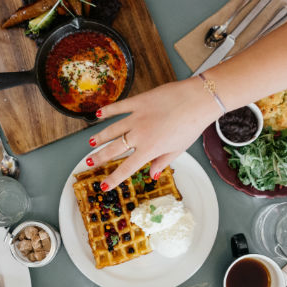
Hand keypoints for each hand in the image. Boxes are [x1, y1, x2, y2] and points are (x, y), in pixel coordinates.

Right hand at [86, 77, 219, 189]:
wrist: (197, 100)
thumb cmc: (191, 126)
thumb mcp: (178, 149)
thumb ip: (163, 162)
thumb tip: (152, 175)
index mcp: (149, 149)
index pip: (126, 168)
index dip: (113, 179)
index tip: (103, 186)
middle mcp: (139, 135)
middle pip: (113, 149)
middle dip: (99, 157)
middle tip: (89, 162)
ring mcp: (137, 117)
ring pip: (112, 129)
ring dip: (100, 137)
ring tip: (91, 143)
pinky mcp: (139, 102)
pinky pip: (119, 107)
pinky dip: (108, 111)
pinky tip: (98, 114)